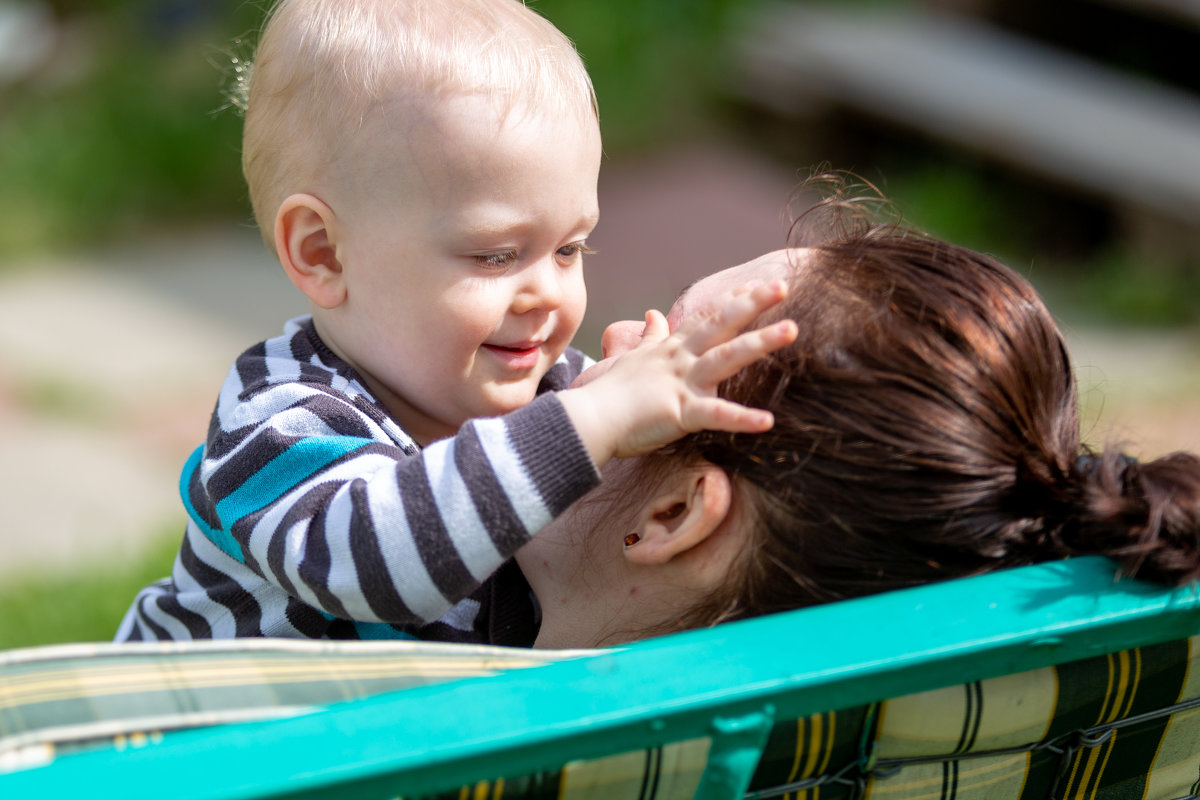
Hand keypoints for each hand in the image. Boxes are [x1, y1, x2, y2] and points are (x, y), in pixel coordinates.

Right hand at [560, 279, 796, 465]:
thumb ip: (649, 338)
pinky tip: (768, 421)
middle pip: (721, 324)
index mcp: (671, 350)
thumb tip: (654, 314)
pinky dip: (742, 419)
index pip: (706, 317)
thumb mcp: (631, 358)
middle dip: (753, 304)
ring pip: (726, 357)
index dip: (733, 300)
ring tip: (792, 330)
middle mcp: (680, 360)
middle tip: (783, 285)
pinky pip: (715, 415)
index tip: (758, 285)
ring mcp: (681, 384)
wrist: (587, 420)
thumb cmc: (606, 394)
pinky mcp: (679, 413)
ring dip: (760, 343)